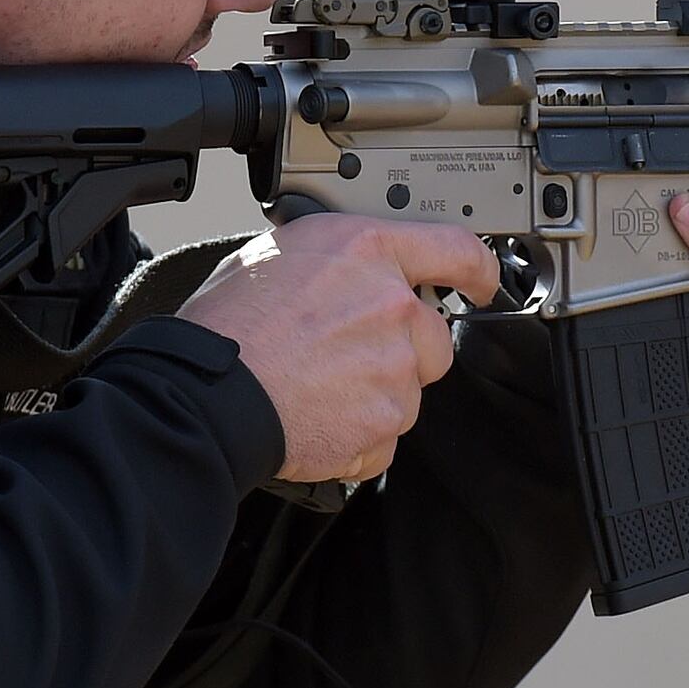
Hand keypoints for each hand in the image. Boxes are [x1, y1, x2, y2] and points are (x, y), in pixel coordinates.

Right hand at [179, 214, 496, 482]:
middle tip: (343, 355)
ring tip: (316, 387)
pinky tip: (316, 418)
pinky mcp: (385, 425)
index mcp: (368, 253)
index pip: (456, 250)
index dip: (478, 269)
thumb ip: (334, 258)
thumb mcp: (277, 253)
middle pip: (433, 335)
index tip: (482, 283)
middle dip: (401, 348)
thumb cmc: (228, 325)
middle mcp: (393, 308)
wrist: (206, 393)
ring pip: (408, 389)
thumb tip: (343, 268)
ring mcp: (395, 370)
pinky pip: (385, 437)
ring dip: (375, 393)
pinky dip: (357, 436)